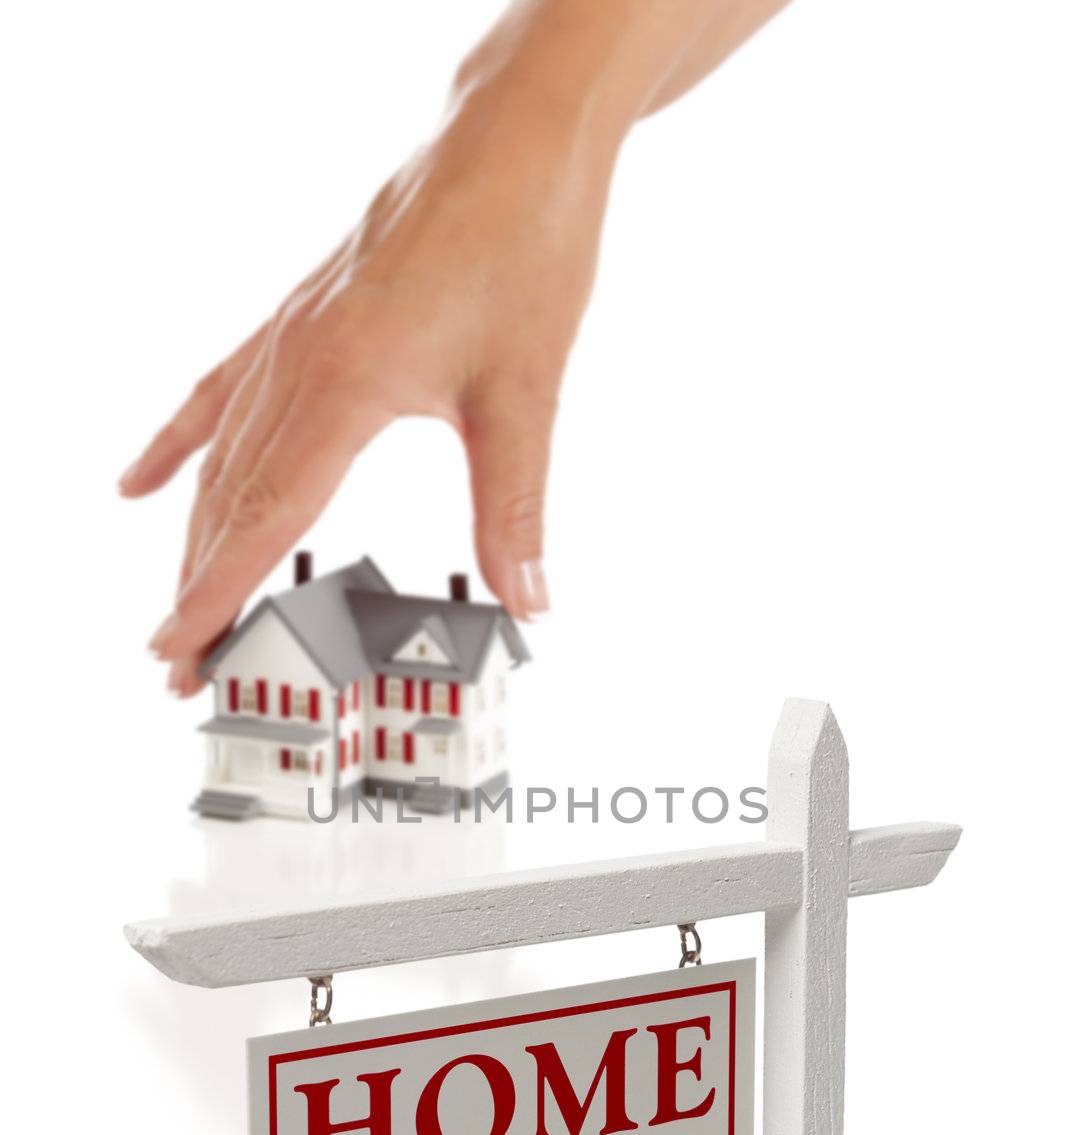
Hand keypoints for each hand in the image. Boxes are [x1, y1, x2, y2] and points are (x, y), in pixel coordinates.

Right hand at [124, 82, 613, 693]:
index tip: (182, 648)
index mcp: (346, 380)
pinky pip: (222, 392)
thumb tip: (527, 597)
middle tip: (178, 663)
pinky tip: (146, 479)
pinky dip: (183, 443)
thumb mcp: (525, 391)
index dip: (219, 591)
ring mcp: (292, 333)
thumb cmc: (523, 241)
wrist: (516, 141)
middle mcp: (301, 357)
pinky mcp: (303, 316)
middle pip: (231, 495)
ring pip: (223, 454)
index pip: (266, 513)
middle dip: (200, 586)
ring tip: (176, 601)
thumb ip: (515, 507)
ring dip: (194, 534)